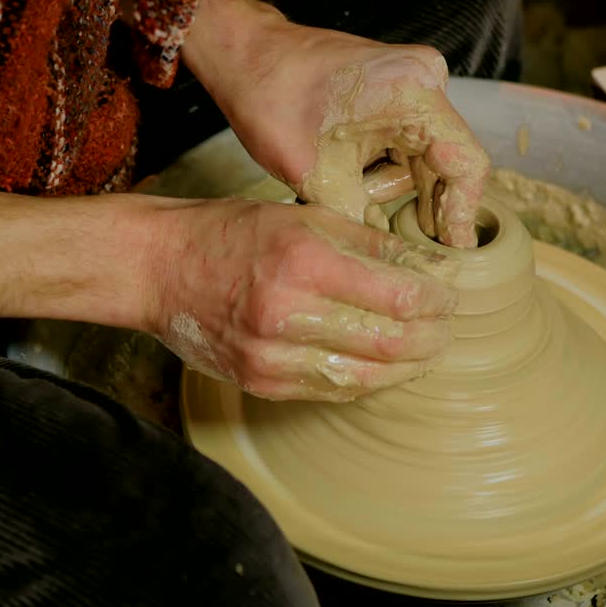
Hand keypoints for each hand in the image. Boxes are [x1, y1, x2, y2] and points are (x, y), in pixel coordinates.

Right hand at [146, 198, 458, 400]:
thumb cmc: (228, 233)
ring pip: (365, 378)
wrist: (157, 269)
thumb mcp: (298, 216)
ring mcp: (271, 356)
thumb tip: (421, 267)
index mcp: (303, 261)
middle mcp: (288, 313)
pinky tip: (383, 367)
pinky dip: (366, 380)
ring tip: (425, 353)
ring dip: (406, 369)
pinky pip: (330, 390)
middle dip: (431, 339)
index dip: (435, 303)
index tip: (448, 297)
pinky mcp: (260, 382)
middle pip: (389, 344)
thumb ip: (363, 241)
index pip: (398, 297)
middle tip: (445, 329)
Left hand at [219, 26, 490, 248]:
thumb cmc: (270, 99)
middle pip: (447, 162)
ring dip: (389, 186)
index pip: (466, 164)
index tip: (454, 251)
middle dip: (423, 205)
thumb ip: (357, 218)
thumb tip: (387, 257)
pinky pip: (405, 143)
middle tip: (408, 249)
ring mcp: (412, 82)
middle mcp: (424, 81)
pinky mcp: (396, 90)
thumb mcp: (312, 175)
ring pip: (423, 158)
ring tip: (343, 189)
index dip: (463, 213)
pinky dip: (382, 168)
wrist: (245, 55)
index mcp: (413, 93)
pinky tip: (349, 179)